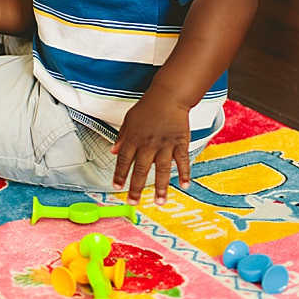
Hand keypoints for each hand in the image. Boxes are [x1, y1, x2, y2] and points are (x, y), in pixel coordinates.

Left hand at [110, 90, 191, 205]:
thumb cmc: (148, 107)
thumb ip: (121, 137)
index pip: (124, 160)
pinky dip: (184, 173)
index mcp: (134, 138)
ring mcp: (165, 144)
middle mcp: (149, 144)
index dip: (120, 175)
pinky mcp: (180, 142)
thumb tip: (113, 152)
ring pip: (162, 169)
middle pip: (141, 169)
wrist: (169, 96)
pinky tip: (184, 185)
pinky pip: (182, 160)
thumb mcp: (129, 120)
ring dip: (161, 187)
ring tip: (160, 202)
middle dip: (136, 187)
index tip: (117, 187)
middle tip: (133, 202)